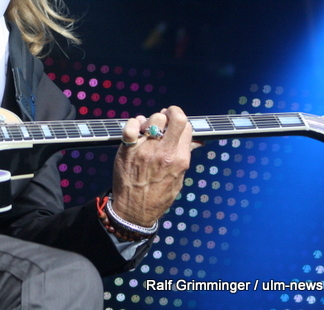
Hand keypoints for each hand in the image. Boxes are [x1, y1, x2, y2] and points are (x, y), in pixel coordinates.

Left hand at [110, 106, 200, 226]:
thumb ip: (185, 157)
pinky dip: (133, 123)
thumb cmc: (157, 196)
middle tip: (165, 116)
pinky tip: (135, 128)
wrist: (134, 210)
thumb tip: (195, 141)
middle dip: (171, 112)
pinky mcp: (128, 150)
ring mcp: (145, 150)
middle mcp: (164, 152)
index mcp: (179, 159)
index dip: (181, 122)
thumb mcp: (179, 178)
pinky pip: (131, 126)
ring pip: (153, 118)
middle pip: (175, 117)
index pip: (186, 127)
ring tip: (147, 127)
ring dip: (151, 119)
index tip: (175, 123)